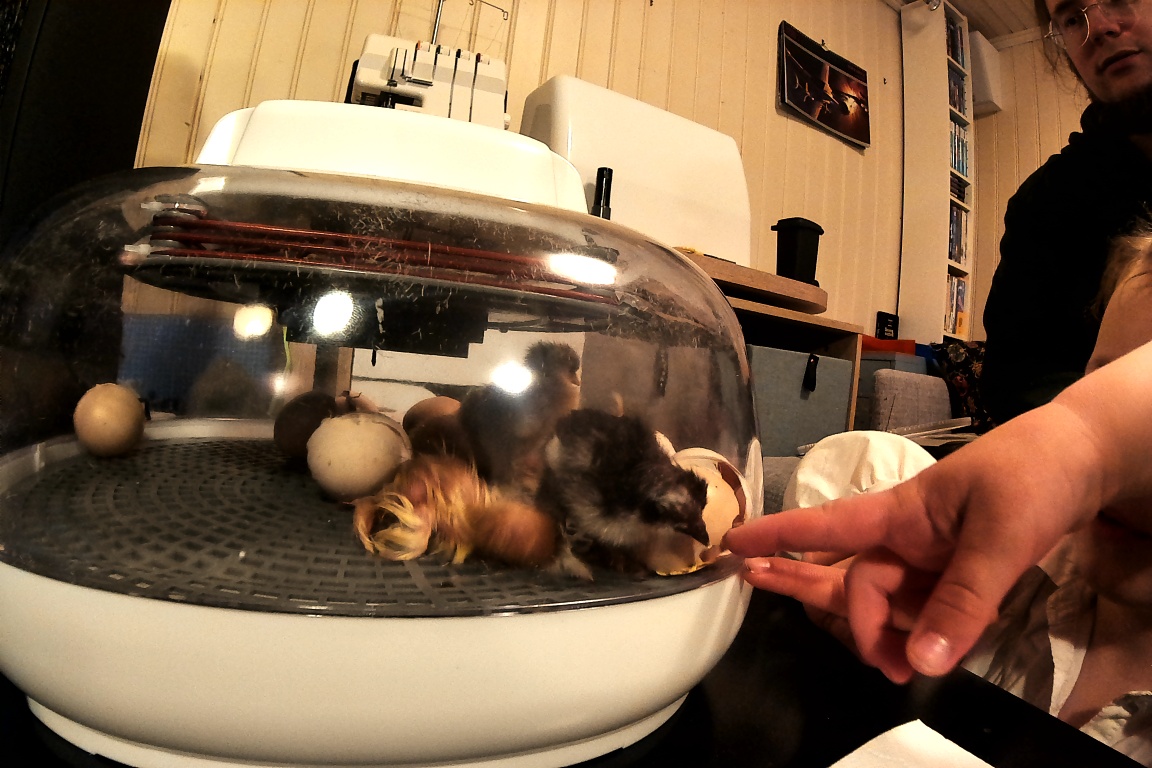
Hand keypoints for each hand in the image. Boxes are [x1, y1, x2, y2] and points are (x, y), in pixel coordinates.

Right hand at [726, 398, 1109, 682]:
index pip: (826, 525)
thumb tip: (923, 659)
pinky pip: (922, 610)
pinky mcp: (954, 574)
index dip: (777, 536)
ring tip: (897, 667)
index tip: (731, 545)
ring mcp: (929, 558)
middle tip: (822, 629)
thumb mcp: (1002, 536)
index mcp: (900, 512)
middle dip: (826, 603)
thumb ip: (964, 600)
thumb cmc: (1031, 475)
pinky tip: (923, 650)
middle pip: (848, 577)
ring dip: (885, 636)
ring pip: (884, 601)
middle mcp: (904, 537)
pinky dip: (920, 634)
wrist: (1084, 460)